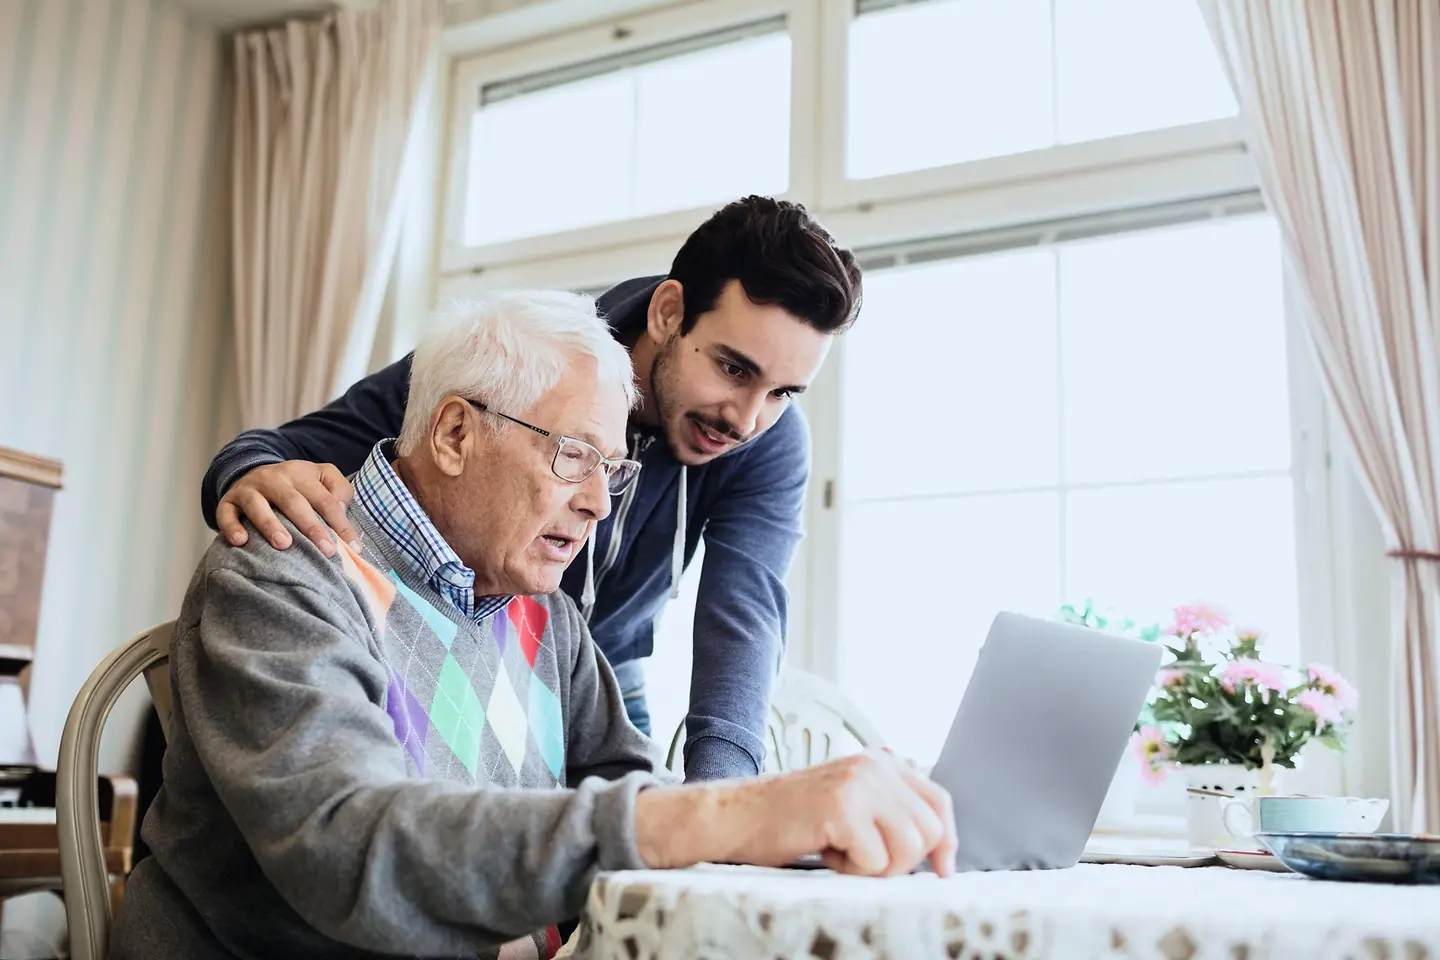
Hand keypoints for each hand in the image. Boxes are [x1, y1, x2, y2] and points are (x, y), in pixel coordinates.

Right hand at [216, 461, 358, 557]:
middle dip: (311, 527)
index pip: (325, 500)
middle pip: (294, 503)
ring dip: (270, 524)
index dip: (341, 523)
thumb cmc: (296, 485)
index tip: (355, 547)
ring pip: (258, 505)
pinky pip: (226, 513)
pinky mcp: (228, 501)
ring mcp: (249, 489)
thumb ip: (340, 490)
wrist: (252, 471)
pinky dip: (231, 527)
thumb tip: (343, 509)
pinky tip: (241, 542)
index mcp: (301, 474)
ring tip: (284, 544)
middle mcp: (274, 479)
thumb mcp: (322, 477)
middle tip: (327, 551)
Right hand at [636, 750, 956, 877]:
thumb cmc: (790, 818)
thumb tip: (939, 841)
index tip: (944, 869)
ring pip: (909, 848)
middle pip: (929, 829)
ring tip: (841, 852)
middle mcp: (874, 765)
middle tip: (862, 859)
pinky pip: (876, 861)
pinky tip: (825, 852)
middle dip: (903, 860)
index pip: (938, 800)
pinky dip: (852, 871)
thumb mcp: (848, 801)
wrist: (736, 816)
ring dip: (876, 866)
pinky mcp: (843, 807)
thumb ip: (888, 805)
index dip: (946, 839)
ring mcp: (860, 783)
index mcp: (880, 762)